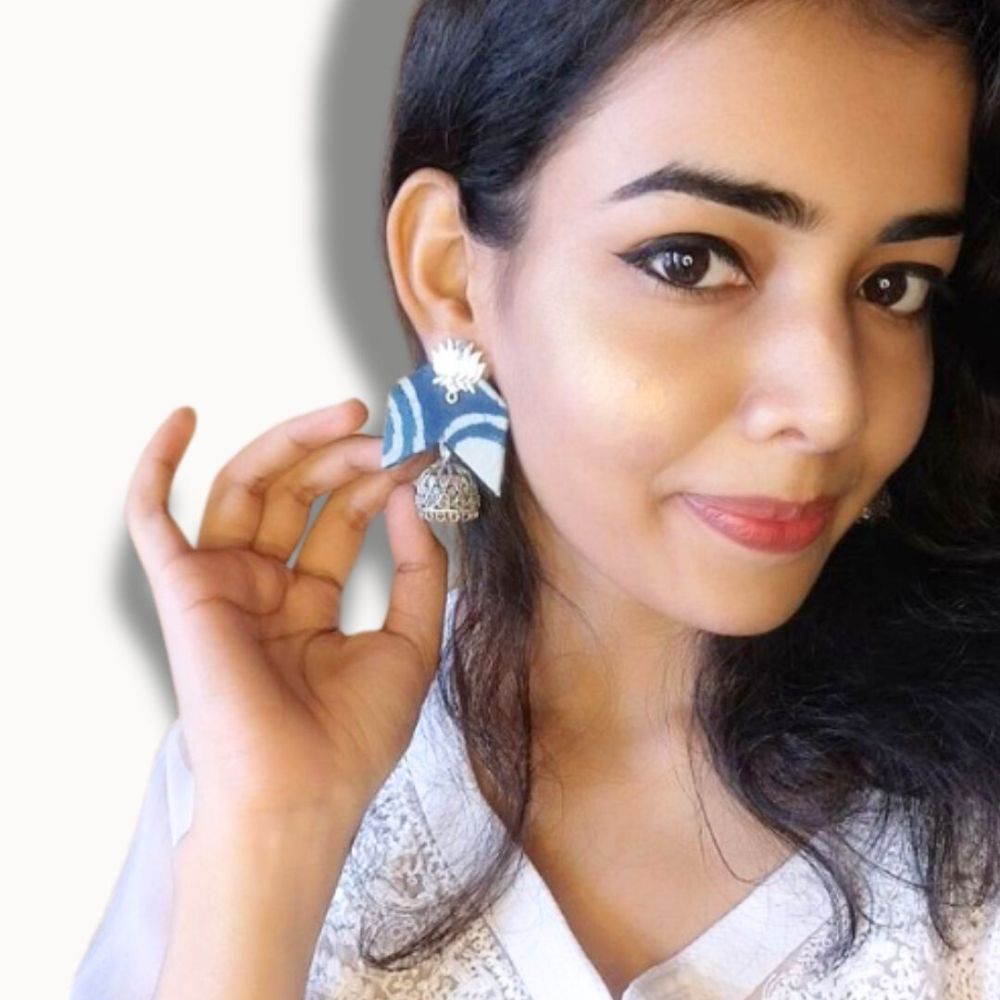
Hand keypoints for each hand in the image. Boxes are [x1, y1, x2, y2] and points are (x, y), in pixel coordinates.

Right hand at [124, 398, 445, 828]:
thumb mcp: (412, 642)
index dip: (380, 484)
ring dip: (294, 445)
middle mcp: (264, 588)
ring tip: (350, 417)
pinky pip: (153, 518)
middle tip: (391, 433)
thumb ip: (421, 568)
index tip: (422, 457)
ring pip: (247, 488)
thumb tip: (412, 495)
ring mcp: (223, 585)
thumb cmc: (354, 737)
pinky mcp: (184, 588)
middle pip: (297, 495)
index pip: (341, 520)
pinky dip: (158, 466)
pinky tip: (184, 420)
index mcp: (308, 603)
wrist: (302, 794)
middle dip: (345, 457)